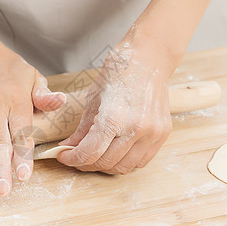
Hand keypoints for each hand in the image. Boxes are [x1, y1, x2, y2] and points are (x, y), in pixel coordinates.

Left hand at [58, 30, 174, 173]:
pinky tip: (115, 152)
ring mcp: (152, 133)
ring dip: (106, 166)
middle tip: (77, 156)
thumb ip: (82, 128)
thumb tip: (69, 146)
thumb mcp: (93, 98)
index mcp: (115, 117)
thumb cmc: (120, 71)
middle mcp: (136, 129)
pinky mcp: (163, 134)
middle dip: (86, 163)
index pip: (90, 153)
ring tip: (95, 155)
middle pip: (106, 163)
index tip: (64, 156)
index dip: (72, 159)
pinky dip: (125, 162)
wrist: (150, 58)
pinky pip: (141, 161)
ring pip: (124, 167)